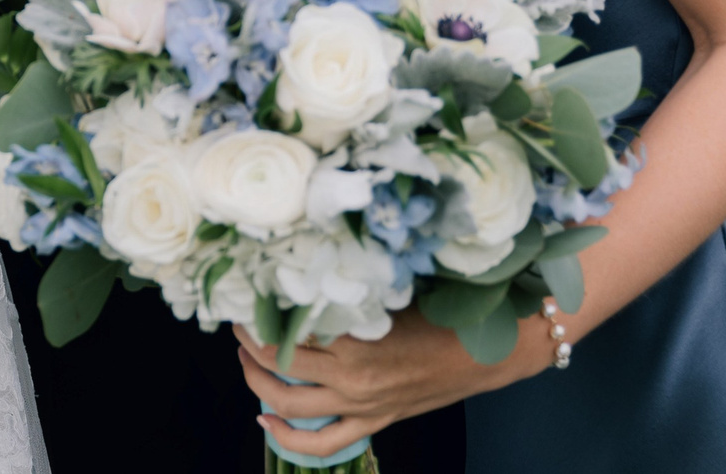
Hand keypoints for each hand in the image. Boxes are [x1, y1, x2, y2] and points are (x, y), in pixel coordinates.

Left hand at [233, 312, 548, 460]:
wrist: (486, 351)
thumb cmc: (440, 314)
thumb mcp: (386, 297)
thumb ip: (343, 298)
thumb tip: (299, 281)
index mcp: (354, 344)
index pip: (286, 332)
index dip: (258, 315)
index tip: (246, 297)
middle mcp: (352, 381)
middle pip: (277, 366)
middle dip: (248, 343)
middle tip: (239, 323)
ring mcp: (360, 407)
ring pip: (288, 403)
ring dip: (256, 381)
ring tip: (245, 359)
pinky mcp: (372, 422)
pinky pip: (321, 443)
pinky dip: (287, 436)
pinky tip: (265, 420)